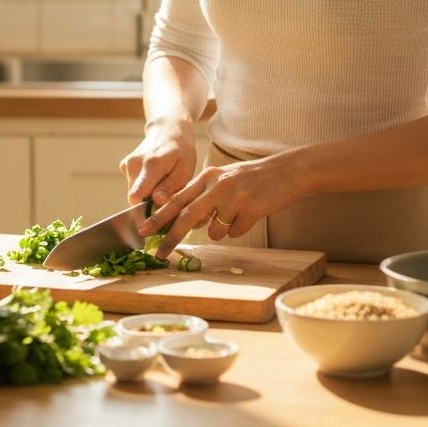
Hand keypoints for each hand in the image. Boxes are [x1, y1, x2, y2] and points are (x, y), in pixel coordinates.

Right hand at [119, 129, 196, 208]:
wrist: (168, 129)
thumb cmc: (181, 150)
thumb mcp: (185, 169)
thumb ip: (171, 187)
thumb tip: (157, 202)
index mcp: (151, 165)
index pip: (137, 194)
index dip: (142, 211)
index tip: (149, 221)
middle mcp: (134, 164)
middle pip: (137, 198)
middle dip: (151, 203)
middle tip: (167, 195)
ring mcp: (127, 164)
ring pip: (135, 192)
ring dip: (148, 194)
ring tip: (162, 182)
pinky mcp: (124, 166)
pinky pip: (132, 185)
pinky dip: (143, 186)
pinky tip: (154, 176)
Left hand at [138, 155, 298, 258]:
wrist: (285, 172)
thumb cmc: (251, 178)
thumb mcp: (222, 181)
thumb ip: (202, 197)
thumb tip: (185, 222)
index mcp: (206, 177)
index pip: (176, 199)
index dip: (158, 216)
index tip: (143, 230)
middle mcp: (217, 185)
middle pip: (186, 217)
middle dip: (170, 238)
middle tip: (158, 254)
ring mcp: (234, 196)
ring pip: (214, 230)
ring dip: (221, 230)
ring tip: (236, 214)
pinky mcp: (251, 208)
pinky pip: (235, 232)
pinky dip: (240, 228)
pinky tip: (250, 214)